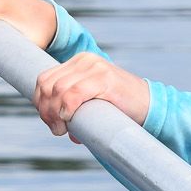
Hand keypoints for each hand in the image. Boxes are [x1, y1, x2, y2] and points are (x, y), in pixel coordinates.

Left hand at [32, 53, 151, 134]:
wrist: (150, 108)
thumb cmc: (120, 110)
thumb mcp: (91, 103)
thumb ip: (74, 109)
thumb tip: (59, 127)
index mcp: (79, 62)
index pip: (45, 79)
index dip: (40, 102)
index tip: (50, 122)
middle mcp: (85, 60)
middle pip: (48, 84)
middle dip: (45, 110)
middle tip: (57, 129)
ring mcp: (95, 67)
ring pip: (58, 90)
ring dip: (54, 113)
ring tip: (62, 130)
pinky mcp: (105, 78)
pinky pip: (74, 93)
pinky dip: (66, 109)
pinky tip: (69, 120)